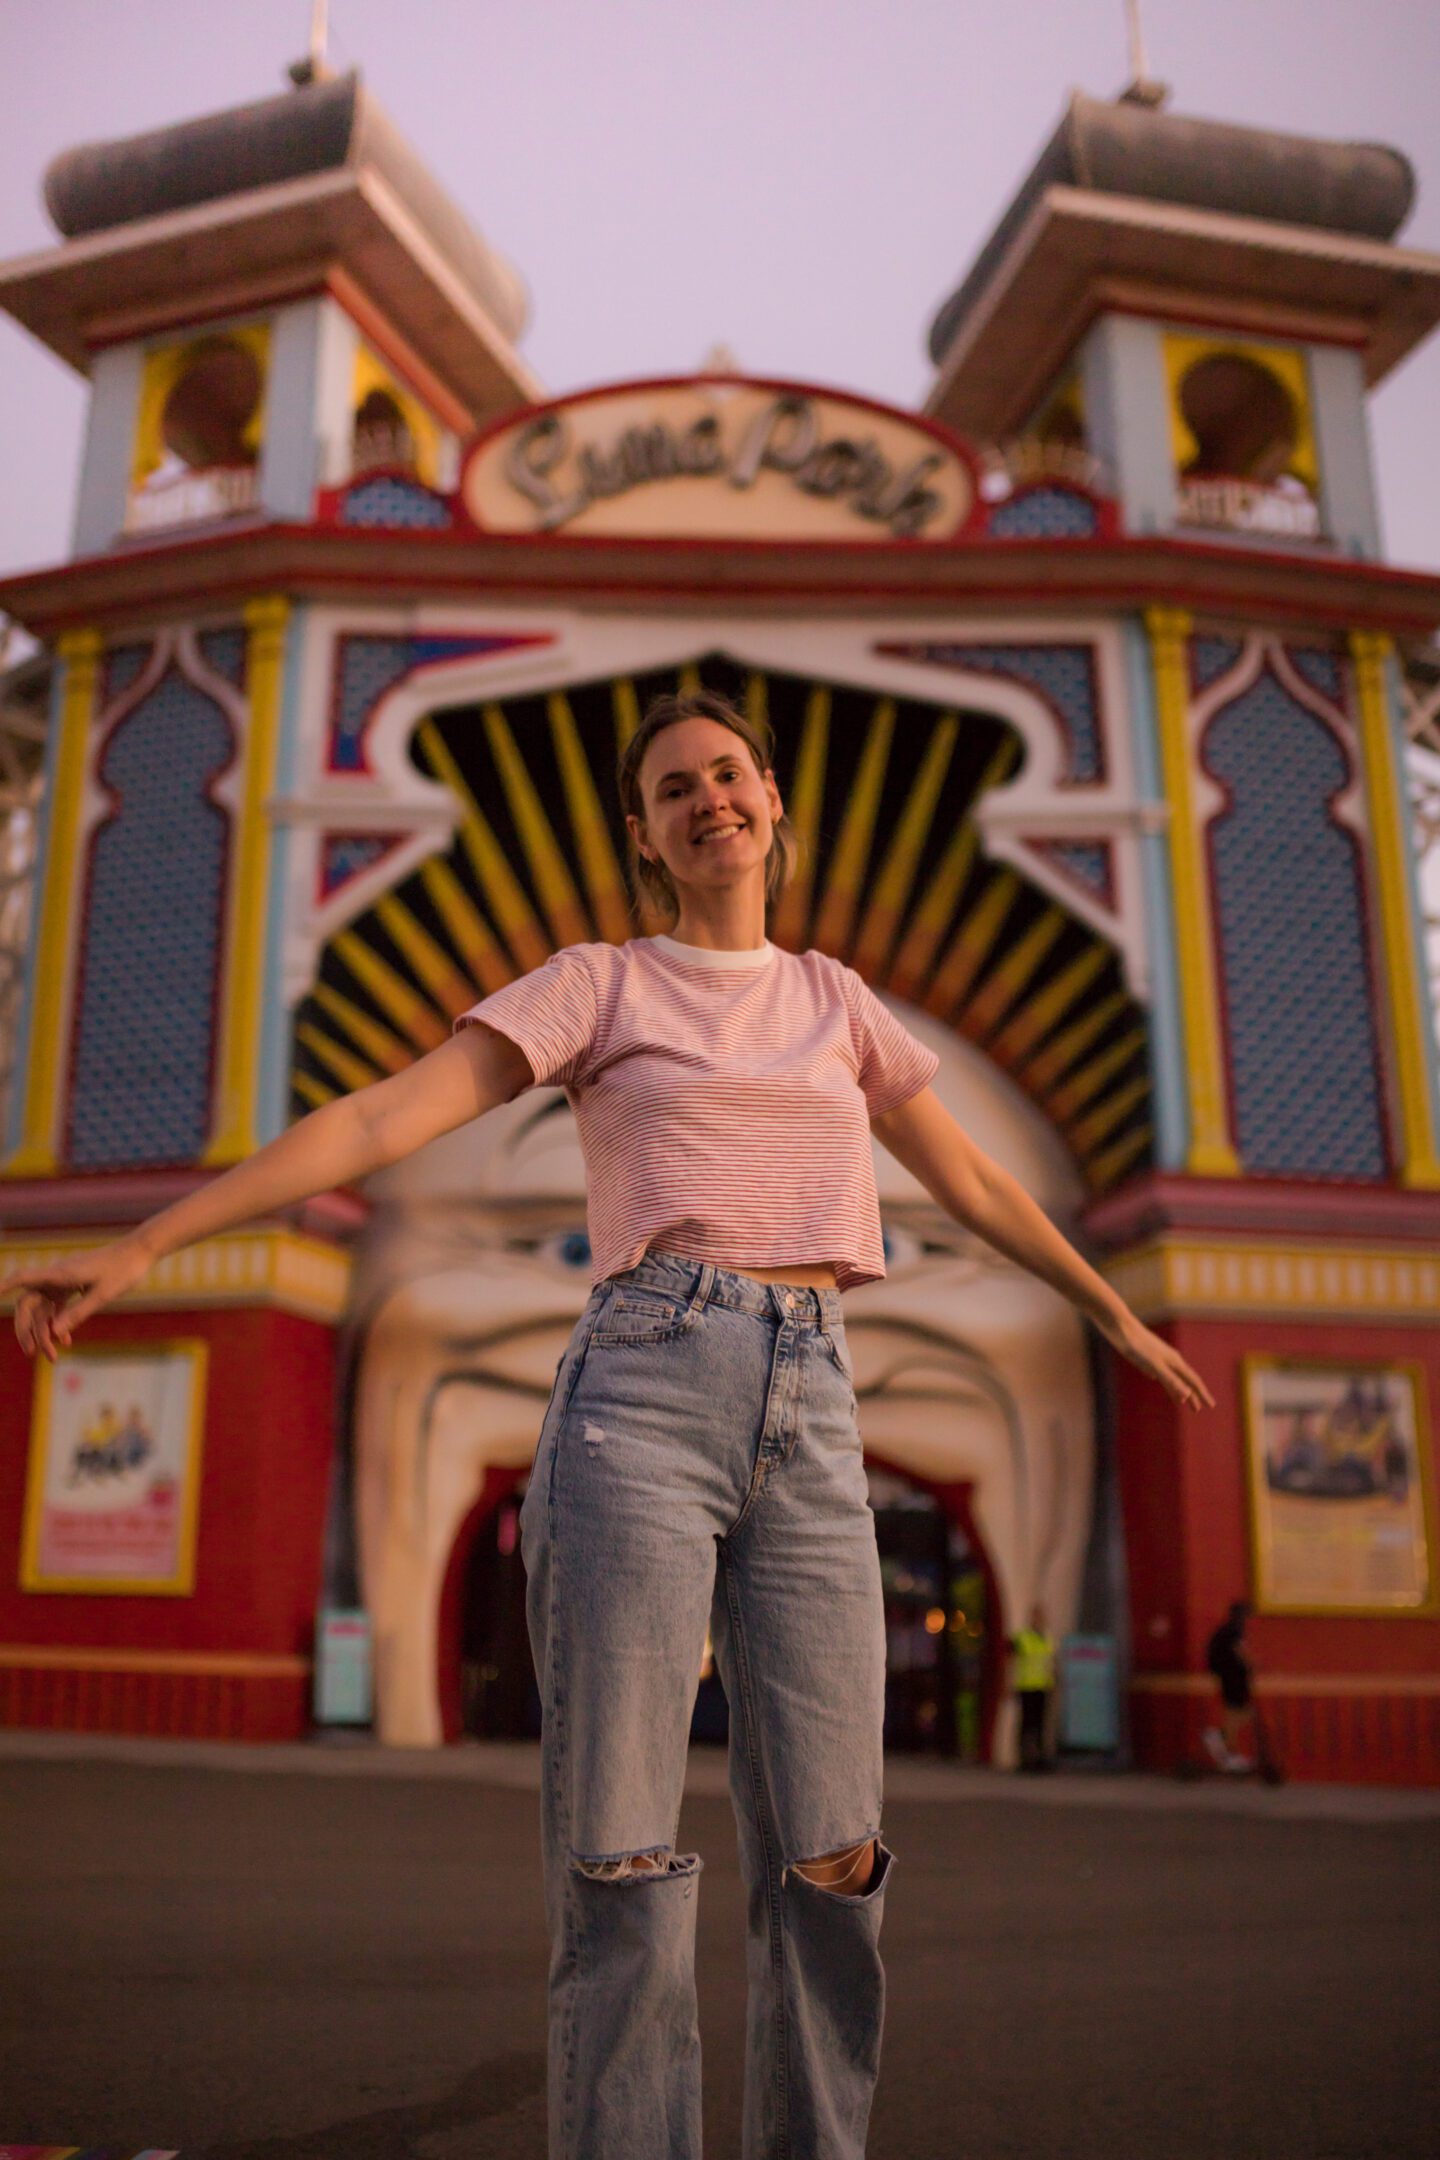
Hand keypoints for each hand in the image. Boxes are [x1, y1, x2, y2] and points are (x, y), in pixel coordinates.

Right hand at [2, 1239, 155, 1362]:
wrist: (140, 1252)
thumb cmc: (123, 1270)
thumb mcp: (102, 1295)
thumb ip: (78, 1313)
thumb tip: (53, 1333)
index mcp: (60, 1273)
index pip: (24, 1278)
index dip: (4, 1287)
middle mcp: (57, 1275)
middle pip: (30, 1303)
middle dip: (27, 1329)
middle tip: (32, 1353)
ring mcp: (64, 1280)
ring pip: (44, 1308)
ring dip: (44, 1331)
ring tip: (52, 1356)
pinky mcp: (74, 1284)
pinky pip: (58, 1306)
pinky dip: (58, 1322)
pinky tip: (66, 1341)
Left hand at [1097, 1306, 1214, 1412]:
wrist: (1121, 1328)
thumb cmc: (1138, 1346)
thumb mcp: (1154, 1365)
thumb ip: (1171, 1380)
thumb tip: (1187, 1395)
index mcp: (1175, 1362)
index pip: (1194, 1381)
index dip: (1203, 1394)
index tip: (1212, 1406)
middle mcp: (1171, 1361)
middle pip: (1186, 1381)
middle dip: (1194, 1396)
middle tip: (1199, 1410)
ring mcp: (1160, 1360)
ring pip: (1174, 1379)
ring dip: (1180, 1392)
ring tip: (1185, 1404)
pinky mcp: (1148, 1361)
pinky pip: (1163, 1376)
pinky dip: (1168, 1385)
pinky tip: (1168, 1389)